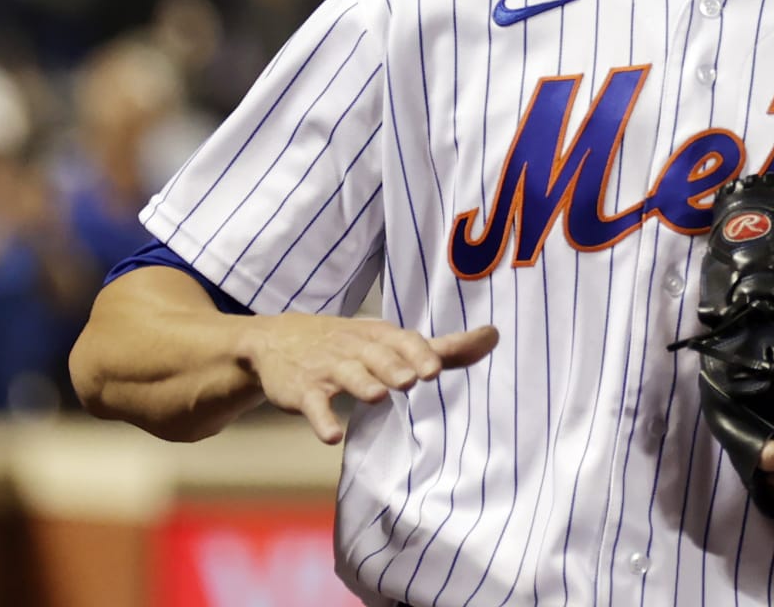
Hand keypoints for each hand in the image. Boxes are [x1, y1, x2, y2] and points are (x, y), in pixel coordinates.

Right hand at [237, 314, 498, 443]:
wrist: (278, 340)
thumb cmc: (353, 344)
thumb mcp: (393, 340)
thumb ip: (443, 347)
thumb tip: (495, 336)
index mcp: (381, 337)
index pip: (403, 341)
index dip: (418, 353)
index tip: (435, 369)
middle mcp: (356, 349)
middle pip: (377, 357)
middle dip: (394, 366)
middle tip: (413, 380)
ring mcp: (327, 369)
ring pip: (347, 376)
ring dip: (363, 384)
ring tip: (378, 395)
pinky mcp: (301, 391)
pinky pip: (312, 405)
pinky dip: (321, 420)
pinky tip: (332, 436)